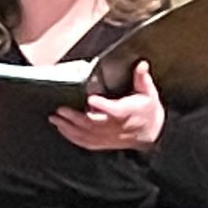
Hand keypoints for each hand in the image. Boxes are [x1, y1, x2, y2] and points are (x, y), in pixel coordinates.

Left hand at [50, 61, 165, 151]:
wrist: (152, 132)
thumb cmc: (147, 110)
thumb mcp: (148, 92)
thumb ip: (141, 78)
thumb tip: (141, 64)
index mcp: (126, 112)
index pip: (114, 110)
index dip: (102, 106)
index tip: (90, 99)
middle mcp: (115, 127)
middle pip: (93, 124)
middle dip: (74, 117)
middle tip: (60, 109)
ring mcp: (108, 137)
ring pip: (86, 135)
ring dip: (68, 128)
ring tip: (55, 118)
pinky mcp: (103, 143)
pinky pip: (85, 143)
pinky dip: (72, 137)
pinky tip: (61, 129)